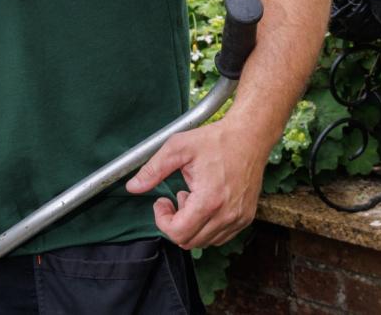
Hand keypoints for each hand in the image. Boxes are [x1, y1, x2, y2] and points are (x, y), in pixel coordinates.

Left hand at [125, 119, 267, 248]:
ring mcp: (239, 219)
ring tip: (190, 198)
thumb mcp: (177, 148)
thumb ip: (153, 170)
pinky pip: (220, 237)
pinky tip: (204, 203)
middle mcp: (227, 215)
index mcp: (209, 200)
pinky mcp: (246, 218)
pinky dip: (206, 227)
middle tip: (174, 199)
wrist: (249, 138)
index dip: (162, 221)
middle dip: (174, 223)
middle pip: (189, 241)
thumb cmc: (215, 140)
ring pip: (205, 242)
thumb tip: (132, 187)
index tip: (161, 202)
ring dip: (191, 226)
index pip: (178, 233)